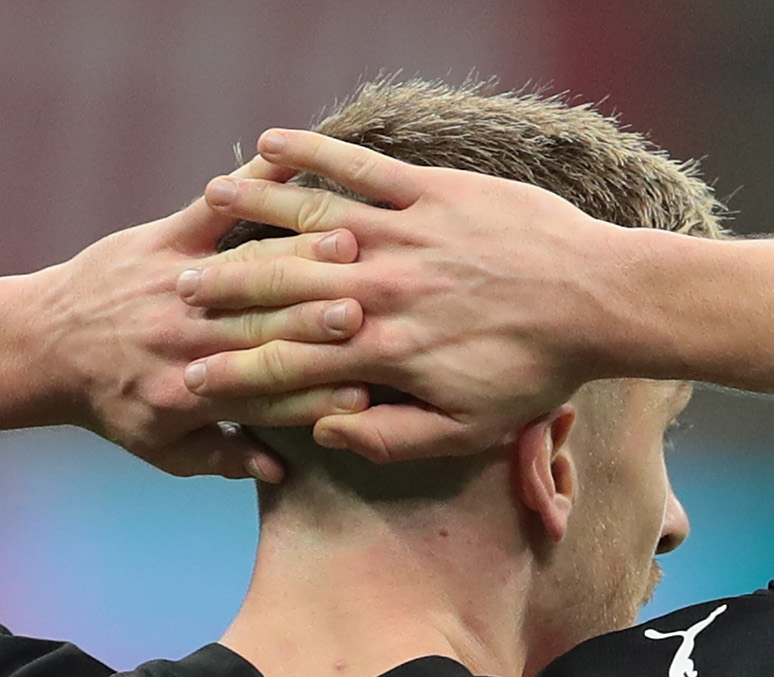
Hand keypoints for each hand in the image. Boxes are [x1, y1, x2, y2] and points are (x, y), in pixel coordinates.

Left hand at [32, 157, 378, 481]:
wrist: (43, 346)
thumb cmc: (112, 403)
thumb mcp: (162, 447)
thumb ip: (222, 458)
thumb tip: (279, 471)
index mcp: (193, 394)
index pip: (268, 397)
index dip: (317, 395)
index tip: (366, 392)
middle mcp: (187, 338)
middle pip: (267, 330)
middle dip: (318, 322)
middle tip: (372, 310)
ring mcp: (176, 284)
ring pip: (249, 270)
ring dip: (301, 254)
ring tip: (351, 243)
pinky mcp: (162, 240)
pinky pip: (213, 209)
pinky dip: (252, 187)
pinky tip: (294, 167)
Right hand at [173, 129, 637, 464]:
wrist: (598, 299)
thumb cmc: (534, 372)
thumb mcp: (466, 429)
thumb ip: (390, 437)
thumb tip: (324, 432)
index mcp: (386, 353)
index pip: (291, 365)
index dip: (236, 372)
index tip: (188, 377)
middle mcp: (385, 289)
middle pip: (285, 288)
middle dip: (226, 290)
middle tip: (175, 292)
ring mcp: (406, 234)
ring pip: (313, 220)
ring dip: (254, 211)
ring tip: (206, 204)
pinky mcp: (431, 191)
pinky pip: (361, 167)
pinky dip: (313, 153)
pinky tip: (271, 143)